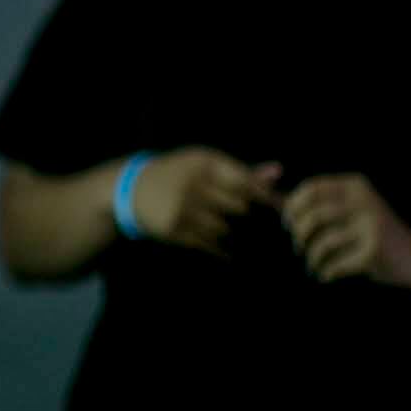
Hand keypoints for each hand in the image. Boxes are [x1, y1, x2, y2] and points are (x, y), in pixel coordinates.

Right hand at [129, 148, 281, 254]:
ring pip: (223, 227)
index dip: (265, 195)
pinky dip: (218, 248)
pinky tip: (222, 249)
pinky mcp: (173, 228)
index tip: (280, 208)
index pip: (245, 181)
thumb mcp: (204, 166)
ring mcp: (182, 207)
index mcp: (203, 162)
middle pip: (238, 206)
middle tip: (244, 218)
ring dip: (226, 231)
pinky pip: (207, 243)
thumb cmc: (178, 175)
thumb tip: (278, 172)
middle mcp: (192, 182)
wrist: (131, 189)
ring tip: (221, 229)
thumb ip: (241, 171)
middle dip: (242, 213)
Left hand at [282, 173, 410, 284]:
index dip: (293, 207)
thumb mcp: (348, 212)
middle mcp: (365, 201)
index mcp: (355, 186)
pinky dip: (327, 271)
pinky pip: (337, 262)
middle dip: (300, 234)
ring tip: (314, 264)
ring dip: (313, 257)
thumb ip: (316, 204)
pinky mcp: (375, 250)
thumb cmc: (370, 234)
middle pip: (314, 215)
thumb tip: (270, 199)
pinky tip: (326, 276)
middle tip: (299, 247)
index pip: (312, 189)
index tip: (288, 224)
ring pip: (324, 241)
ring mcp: (372, 225)